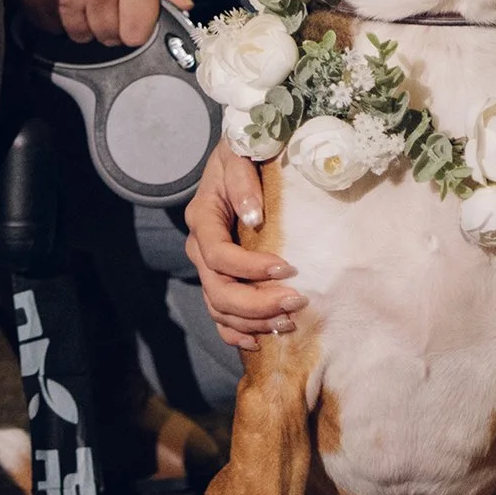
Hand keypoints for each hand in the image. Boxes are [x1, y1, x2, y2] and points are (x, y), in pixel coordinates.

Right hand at [0, 0, 187, 44]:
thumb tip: (184, 3)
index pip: (138, 32)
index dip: (137, 23)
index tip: (130, 8)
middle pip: (110, 37)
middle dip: (111, 21)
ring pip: (81, 36)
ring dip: (84, 21)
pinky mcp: (36, 0)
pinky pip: (54, 28)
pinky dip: (58, 16)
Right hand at [186, 138, 297, 348]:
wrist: (235, 158)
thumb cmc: (242, 153)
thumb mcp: (240, 153)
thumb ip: (243, 181)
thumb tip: (253, 216)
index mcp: (203, 218)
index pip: (219, 255)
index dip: (251, 268)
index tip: (288, 268)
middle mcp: (199, 247)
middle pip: (218, 290)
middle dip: (257, 304)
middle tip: (296, 302)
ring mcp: (206, 267)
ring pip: (220, 309)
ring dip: (254, 322)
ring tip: (289, 322)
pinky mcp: (217, 279)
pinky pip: (220, 317)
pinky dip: (237, 334)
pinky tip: (261, 341)